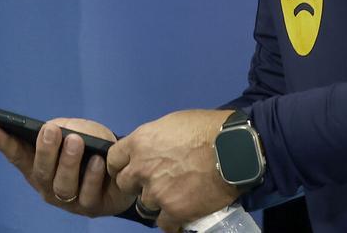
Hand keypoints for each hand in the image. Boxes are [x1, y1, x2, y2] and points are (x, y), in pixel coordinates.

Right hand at [0, 118, 133, 218]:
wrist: (125, 168)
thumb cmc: (94, 147)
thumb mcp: (80, 130)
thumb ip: (65, 128)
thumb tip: (56, 129)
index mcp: (39, 166)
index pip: (17, 155)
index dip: (3, 143)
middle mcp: (49, 186)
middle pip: (40, 172)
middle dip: (44, 150)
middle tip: (50, 130)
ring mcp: (69, 200)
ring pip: (62, 185)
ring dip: (68, 162)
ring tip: (75, 141)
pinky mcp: (91, 207)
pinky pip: (88, 193)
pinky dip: (92, 176)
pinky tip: (96, 161)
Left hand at [107, 109, 242, 232]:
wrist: (233, 149)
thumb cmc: (206, 128)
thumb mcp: (172, 123)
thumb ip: (154, 139)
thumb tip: (150, 149)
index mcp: (140, 142)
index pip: (113, 159)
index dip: (122, 165)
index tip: (131, 168)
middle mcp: (142, 168)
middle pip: (125, 184)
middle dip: (137, 184)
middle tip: (156, 181)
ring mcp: (156, 192)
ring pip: (144, 205)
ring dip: (156, 201)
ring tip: (174, 195)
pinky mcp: (174, 210)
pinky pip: (163, 223)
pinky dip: (172, 220)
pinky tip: (182, 212)